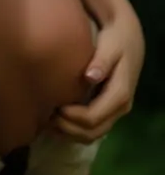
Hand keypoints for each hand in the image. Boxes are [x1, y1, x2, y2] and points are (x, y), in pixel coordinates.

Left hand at [54, 10, 143, 141]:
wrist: (128, 39)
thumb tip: (90, 77)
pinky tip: (58, 121)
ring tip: (48, 121)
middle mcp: (120, 108)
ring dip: (70, 133)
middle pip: (93, 132)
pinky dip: (75, 130)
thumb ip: (102, 60)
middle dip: (68, 129)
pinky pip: (93, 129)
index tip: (54, 107)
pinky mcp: (109, 110)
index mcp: (120, 94)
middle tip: (46, 117)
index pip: (94, 117)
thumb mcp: (111, 45)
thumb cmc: (115, 40)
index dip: (72, 117)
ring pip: (93, 135)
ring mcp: (116, 112)